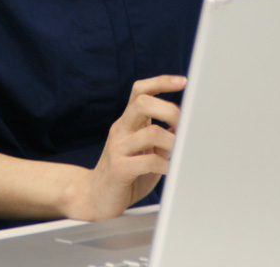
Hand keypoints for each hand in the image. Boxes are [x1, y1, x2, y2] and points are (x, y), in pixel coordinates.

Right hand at [64, 74, 185, 220]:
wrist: (94, 199)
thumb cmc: (126, 175)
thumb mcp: (148, 153)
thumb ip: (162, 139)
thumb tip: (185, 126)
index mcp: (128, 122)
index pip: (140, 91)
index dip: (161, 82)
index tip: (182, 81)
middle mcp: (121, 130)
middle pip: (142, 102)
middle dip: (170, 109)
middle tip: (183, 125)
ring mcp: (117, 148)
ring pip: (150, 132)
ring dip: (173, 142)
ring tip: (181, 152)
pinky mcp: (118, 168)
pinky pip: (148, 161)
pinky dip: (166, 165)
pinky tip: (171, 170)